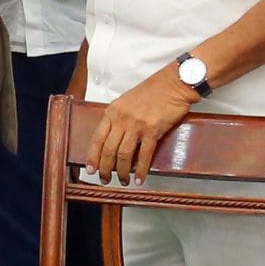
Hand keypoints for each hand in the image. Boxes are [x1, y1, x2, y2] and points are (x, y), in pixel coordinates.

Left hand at [87, 68, 200, 182]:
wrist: (174, 84)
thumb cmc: (153, 91)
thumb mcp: (126, 100)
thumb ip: (118, 117)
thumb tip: (113, 136)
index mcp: (112, 111)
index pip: (97, 138)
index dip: (92, 156)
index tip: (90, 169)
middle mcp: (121, 119)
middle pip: (108, 149)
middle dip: (105, 168)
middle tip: (105, 179)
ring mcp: (136, 125)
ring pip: (123, 154)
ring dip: (122, 171)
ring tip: (123, 181)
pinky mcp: (153, 130)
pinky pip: (144, 154)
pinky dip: (141, 169)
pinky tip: (139, 178)